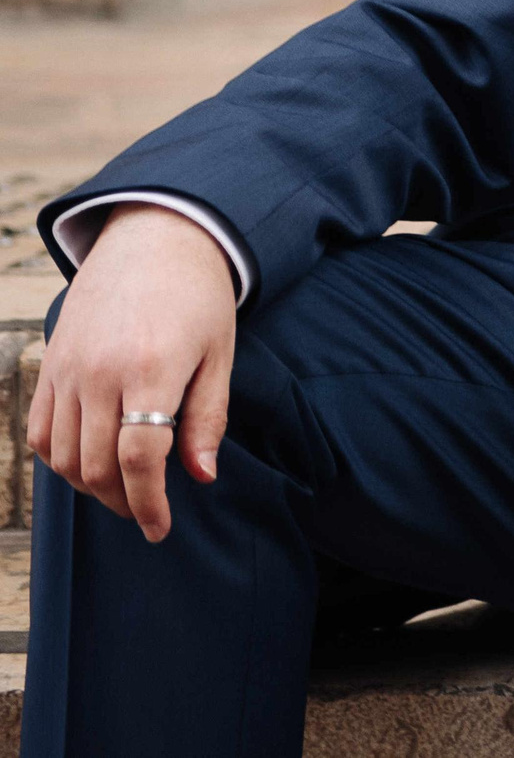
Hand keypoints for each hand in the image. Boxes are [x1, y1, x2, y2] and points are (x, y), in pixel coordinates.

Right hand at [28, 204, 236, 542]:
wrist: (155, 238)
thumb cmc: (198, 297)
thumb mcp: (219, 354)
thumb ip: (207, 418)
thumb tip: (200, 478)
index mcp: (151, 369)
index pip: (139, 458)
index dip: (148, 503)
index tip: (160, 528)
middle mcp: (100, 372)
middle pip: (97, 464)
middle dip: (122, 501)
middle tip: (146, 513)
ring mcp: (67, 368)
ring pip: (62, 455)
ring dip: (88, 486)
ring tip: (121, 492)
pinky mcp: (49, 363)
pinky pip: (39, 429)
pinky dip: (58, 458)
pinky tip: (87, 464)